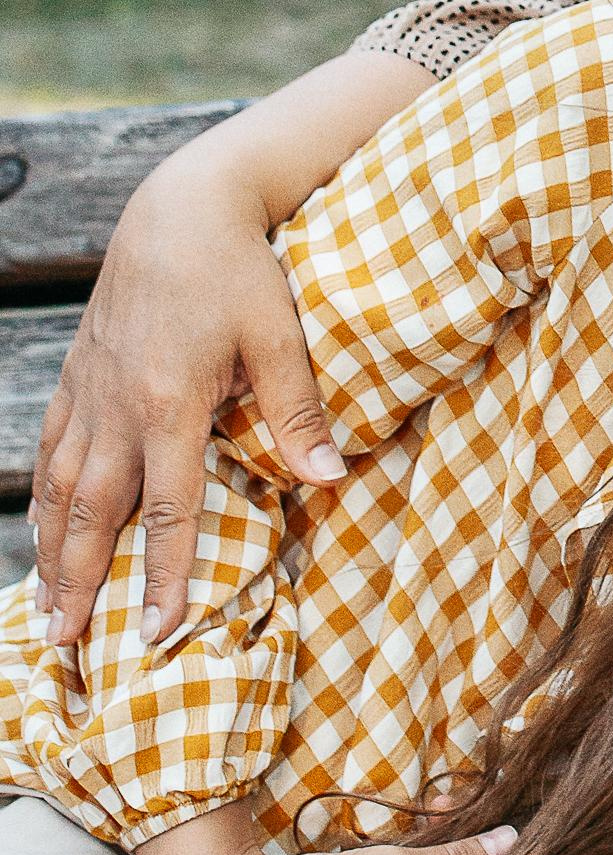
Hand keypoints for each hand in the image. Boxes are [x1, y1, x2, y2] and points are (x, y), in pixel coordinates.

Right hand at [35, 166, 340, 652]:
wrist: (180, 208)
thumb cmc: (238, 270)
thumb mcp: (279, 337)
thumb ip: (298, 413)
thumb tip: (330, 478)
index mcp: (170, 404)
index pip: (166, 510)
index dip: (160, 575)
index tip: (156, 632)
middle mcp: (118, 407)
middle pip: (91, 514)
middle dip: (78, 584)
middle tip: (66, 646)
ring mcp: (90, 392)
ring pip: (60, 487)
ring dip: (50, 552)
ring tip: (44, 611)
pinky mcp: (78, 375)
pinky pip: (50, 448)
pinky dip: (41, 495)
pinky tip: (41, 526)